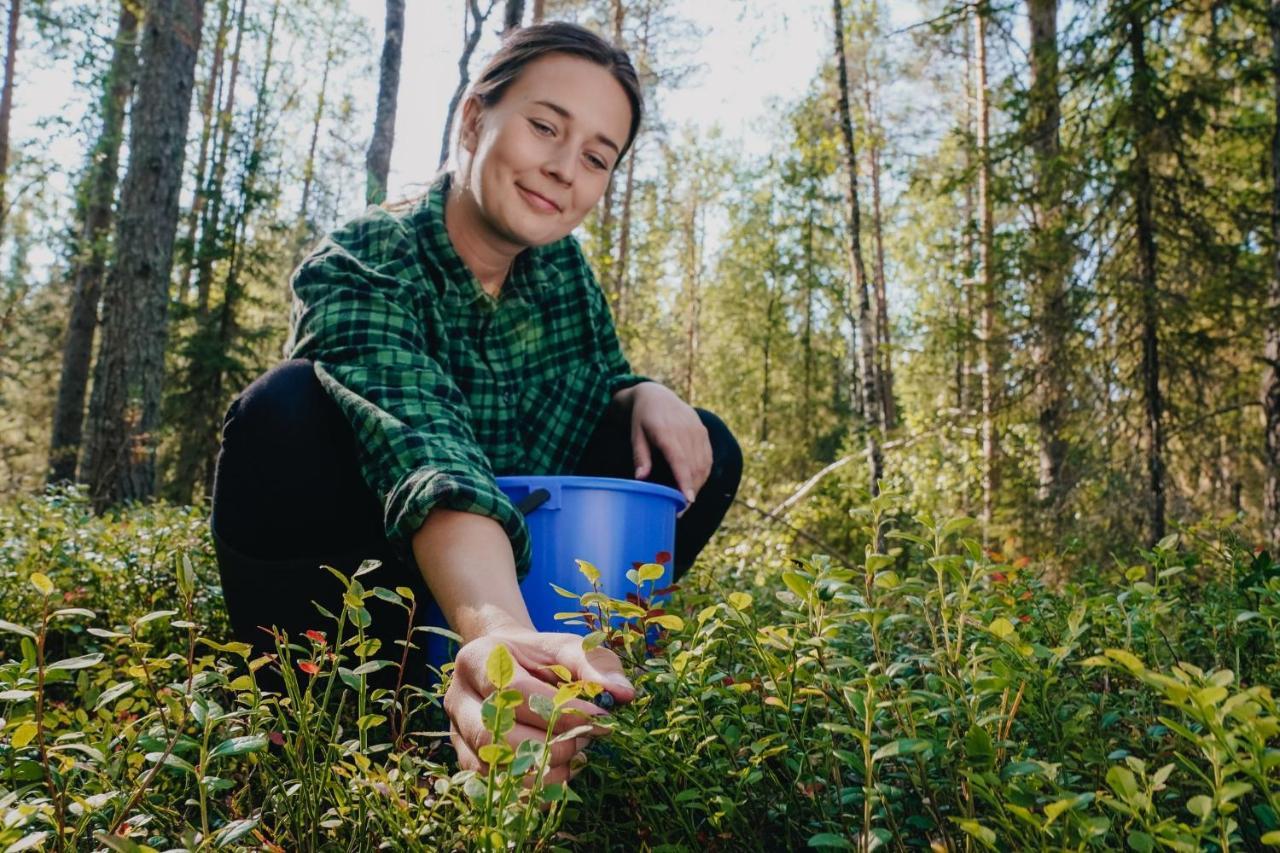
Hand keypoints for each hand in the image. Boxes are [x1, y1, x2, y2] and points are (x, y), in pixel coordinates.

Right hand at [444, 625, 634, 786]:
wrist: (512, 666)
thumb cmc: (542, 658)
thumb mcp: (568, 649)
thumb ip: (596, 665)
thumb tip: (624, 695)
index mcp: (477, 659)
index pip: (516, 691)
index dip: (559, 710)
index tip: (599, 718)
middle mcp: (457, 697)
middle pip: (497, 732)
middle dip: (549, 745)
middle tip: (585, 742)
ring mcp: (457, 732)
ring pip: (492, 765)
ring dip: (541, 771)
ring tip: (575, 760)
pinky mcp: (465, 759)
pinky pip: (494, 785)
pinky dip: (530, 788)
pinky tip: (560, 777)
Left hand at [625, 383, 710, 516]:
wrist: (657, 395)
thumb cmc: (642, 418)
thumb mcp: (636, 435)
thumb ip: (641, 456)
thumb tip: (640, 479)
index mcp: (667, 431)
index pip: (680, 461)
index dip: (685, 482)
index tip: (688, 500)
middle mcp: (686, 430)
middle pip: (694, 466)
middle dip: (691, 491)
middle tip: (681, 511)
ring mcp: (697, 430)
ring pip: (703, 464)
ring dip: (698, 485)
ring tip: (686, 501)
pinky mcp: (703, 432)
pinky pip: (707, 458)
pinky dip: (703, 473)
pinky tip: (695, 485)